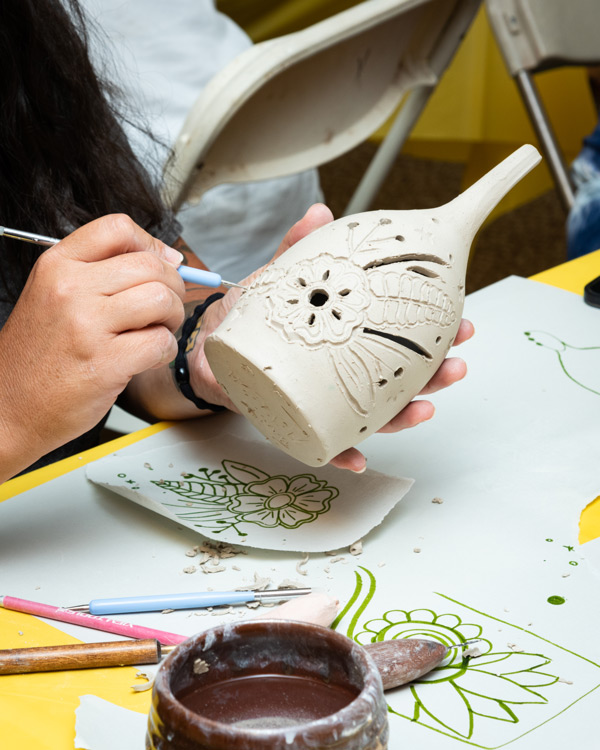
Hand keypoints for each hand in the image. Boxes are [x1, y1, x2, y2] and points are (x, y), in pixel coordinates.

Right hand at [0, 215, 184, 479]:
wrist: (8, 408)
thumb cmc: (37, 357)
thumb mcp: (52, 296)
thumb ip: (99, 273)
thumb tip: (166, 259)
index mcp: (57, 265)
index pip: (117, 228)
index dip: (152, 244)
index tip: (165, 263)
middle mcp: (70, 288)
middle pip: (150, 265)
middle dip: (172, 287)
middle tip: (165, 308)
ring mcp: (87, 325)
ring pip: (161, 299)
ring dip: (172, 317)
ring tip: (157, 331)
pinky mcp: (105, 362)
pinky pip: (160, 341)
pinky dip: (165, 350)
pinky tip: (148, 357)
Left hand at [187, 204, 473, 471]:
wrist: (211, 348)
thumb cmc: (255, 318)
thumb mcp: (280, 279)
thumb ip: (300, 247)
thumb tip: (321, 213)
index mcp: (350, 338)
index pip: (401, 338)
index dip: (436, 334)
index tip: (462, 324)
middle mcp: (347, 373)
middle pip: (400, 380)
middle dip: (434, 377)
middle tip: (455, 365)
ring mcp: (327, 400)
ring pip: (375, 415)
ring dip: (404, 415)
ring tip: (423, 408)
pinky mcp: (298, 421)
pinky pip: (325, 443)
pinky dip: (343, 454)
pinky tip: (356, 460)